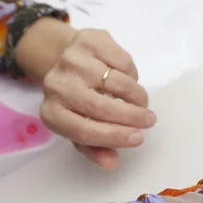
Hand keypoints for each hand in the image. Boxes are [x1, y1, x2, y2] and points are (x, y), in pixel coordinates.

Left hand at [18, 20, 152, 169]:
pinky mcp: (87, 39)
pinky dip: (132, 73)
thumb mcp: (84, 128)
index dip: (115, 137)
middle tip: (150, 120)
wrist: (67, 60)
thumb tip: (111, 163)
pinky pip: (122, 60)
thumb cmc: (80, 103)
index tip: (139, 138)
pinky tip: (128, 78)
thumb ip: (97, 148)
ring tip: (141, 102)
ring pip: (116, 82)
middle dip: (132, 116)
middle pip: (100, 107)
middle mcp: (55, 85)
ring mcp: (70, 60)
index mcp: (52, 113)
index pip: (84, 131)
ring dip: (136, 95)